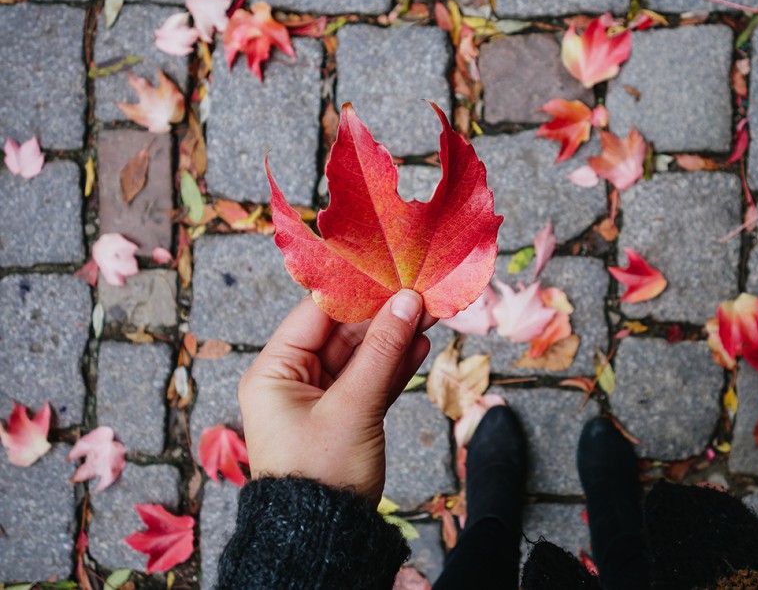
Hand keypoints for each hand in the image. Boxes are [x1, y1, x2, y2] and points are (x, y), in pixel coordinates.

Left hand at [238, 290, 435, 502]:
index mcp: (274, 372)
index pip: (315, 314)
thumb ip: (382, 351)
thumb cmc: (321, 475)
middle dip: (383, 313)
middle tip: (421, 290)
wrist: (324, 539)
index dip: (354, 291)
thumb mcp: (353, 407)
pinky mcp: (345, 416)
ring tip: (430, 312)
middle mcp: (293, 380)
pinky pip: (371, 379)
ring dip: (395, 336)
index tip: (389, 270)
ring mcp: (321, 398)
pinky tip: (421, 343)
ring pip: (362, 355)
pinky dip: (395, 364)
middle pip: (342, 332)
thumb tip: (407, 301)